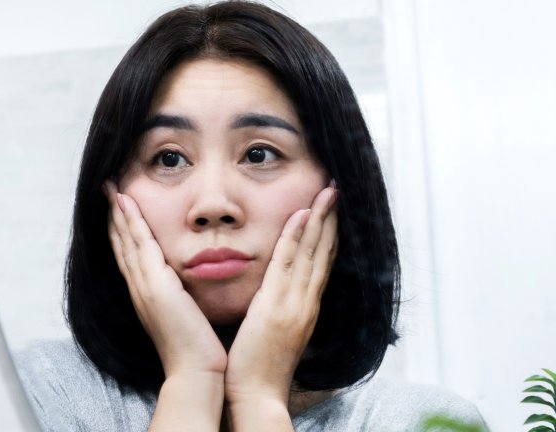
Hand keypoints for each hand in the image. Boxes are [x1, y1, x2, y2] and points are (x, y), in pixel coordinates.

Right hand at [105, 181, 226, 376]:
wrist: (197, 372)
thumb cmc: (199, 349)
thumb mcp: (189, 316)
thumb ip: (185, 298)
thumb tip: (191, 288)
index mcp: (147, 295)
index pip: (131, 256)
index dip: (123, 231)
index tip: (120, 209)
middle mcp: (139, 288)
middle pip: (121, 244)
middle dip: (114, 216)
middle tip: (107, 190)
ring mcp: (144, 285)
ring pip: (126, 239)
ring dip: (118, 212)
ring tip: (111, 188)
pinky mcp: (154, 284)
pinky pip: (139, 243)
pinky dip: (130, 220)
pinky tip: (126, 201)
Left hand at [224, 185, 337, 407]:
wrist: (255, 394)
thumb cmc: (259, 366)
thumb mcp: (275, 331)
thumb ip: (279, 308)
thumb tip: (274, 292)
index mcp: (306, 308)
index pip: (321, 263)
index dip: (329, 235)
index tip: (332, 210)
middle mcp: (306, 302)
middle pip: (324, 252)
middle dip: (331, 219)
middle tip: (336, 189)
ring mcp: (295, 303)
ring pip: (311, 252)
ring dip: (320, 219)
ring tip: (328, 191)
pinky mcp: (277, 306)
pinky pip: (288, 263)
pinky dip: (295, 237)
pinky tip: (300, 214)